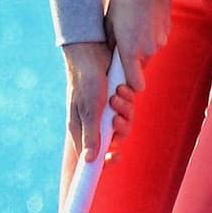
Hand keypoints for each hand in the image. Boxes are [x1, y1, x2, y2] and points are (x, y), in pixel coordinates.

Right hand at [61, 41, 135, 166]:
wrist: (91, 52)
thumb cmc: (85, 81)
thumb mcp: (89, 109)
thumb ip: (91, 134)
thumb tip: (89, 160)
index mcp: (81, 128)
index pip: (92, 155)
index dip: (105, 160)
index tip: (115, 156)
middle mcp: (95, 122)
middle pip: (115, 140)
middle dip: (120, 128)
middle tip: (115, 117)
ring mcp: (107, 111)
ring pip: (125, 123)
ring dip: (125, 110)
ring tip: (117, 94)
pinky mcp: (118, 100)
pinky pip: (130, 108)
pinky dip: (128, 99)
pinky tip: (122, 87)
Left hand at [104, 0, 171, 92]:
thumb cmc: (124, 0)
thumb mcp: (109, 23)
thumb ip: (111, 45)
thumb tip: (111, 57)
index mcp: (131, 51)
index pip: (135, 85)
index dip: (128, 85)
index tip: (119, 78)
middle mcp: (149, 51)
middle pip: (141, 69)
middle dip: (131, 63)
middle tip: (120, 47)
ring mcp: (160, 42)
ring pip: (148, 55)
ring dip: (139, 49)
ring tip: (130, 29)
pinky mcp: (167, 32)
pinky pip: (155, 43)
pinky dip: (148, 38)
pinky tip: (141, 21)